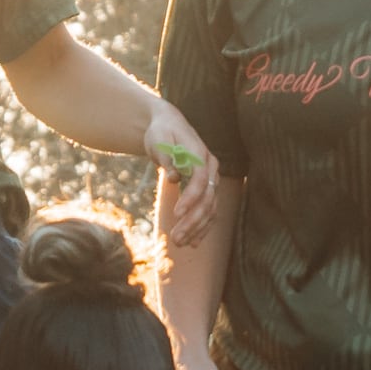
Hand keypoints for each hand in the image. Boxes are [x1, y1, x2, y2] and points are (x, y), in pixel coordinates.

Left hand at [145, 101, 222, 247]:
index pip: (201, 178)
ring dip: (196, 228)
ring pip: (210, 208)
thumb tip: (174, 177)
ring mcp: (211, 178)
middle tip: (175, 238)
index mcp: (201, 154)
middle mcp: (211, 167)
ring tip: (179, 243)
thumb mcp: (159, 139)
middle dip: (193, 220)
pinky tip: (193, 242)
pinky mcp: (206, 188)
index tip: (176, 213)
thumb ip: (167, 157)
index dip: (191, 197)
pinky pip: (209, 210)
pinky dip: (202, 227)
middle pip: (208, 198)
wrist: (168, 125)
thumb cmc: (161, 132)